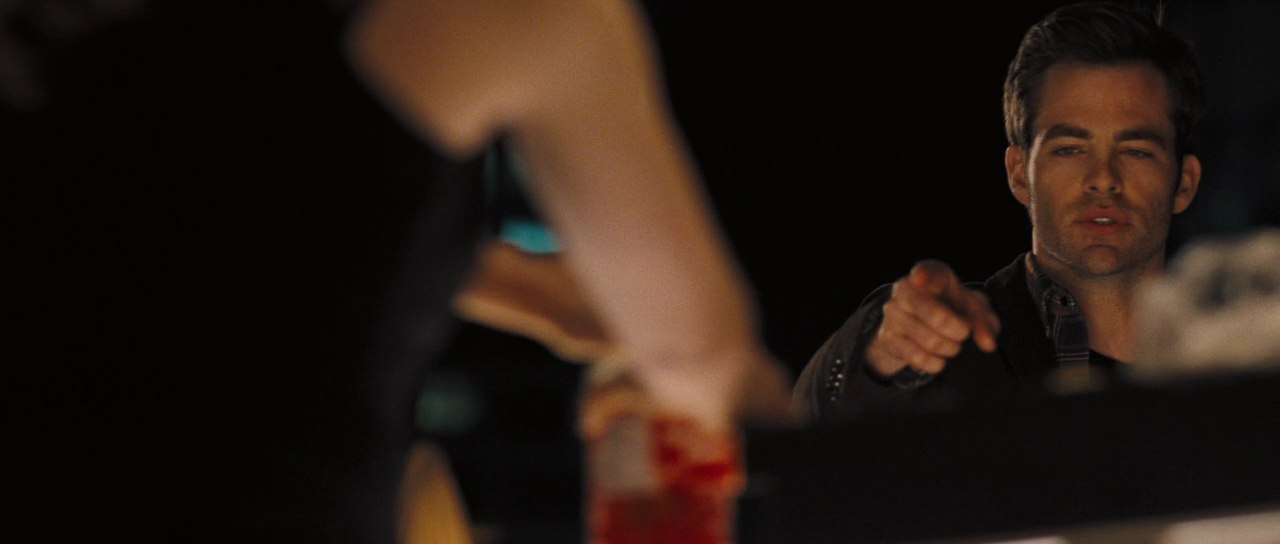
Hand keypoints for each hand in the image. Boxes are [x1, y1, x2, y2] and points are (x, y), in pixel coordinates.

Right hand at [865, 260, 1000, 378]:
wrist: (917, 322)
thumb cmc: (952, 308)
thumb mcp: (973, 309)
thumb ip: (985, 322)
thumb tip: (988, 344)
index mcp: (930, 274)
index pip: (926, 272)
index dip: (924, 275)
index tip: (920, 278)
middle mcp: (905, 289)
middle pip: (937, 317)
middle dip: (959, 331)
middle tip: (963, 334)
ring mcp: (893, 313)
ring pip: (931, 341)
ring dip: (950, 348)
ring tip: (952, 345)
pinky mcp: (887, 337)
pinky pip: (917, 357)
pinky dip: (936, 362)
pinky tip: (938, 358)